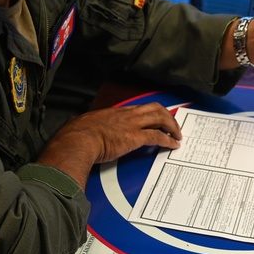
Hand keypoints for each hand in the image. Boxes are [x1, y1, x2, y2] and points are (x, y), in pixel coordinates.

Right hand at [36, 103, 181, 188]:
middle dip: (167, 116)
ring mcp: (132, 125)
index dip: (151, 112)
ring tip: (177, 135)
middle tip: (174, 125)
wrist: (77, 140)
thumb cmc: (76, 135)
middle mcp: (127, 114)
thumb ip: (86, 125)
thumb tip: (76, 125)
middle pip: (155, 108)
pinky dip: (168, 140)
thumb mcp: (83, 124)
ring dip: (172, 126)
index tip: (156, 118)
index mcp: (116, 111)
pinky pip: (158, 136)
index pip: (139, 108)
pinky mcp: (135, 138)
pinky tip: (173, 145)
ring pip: (160, 118)